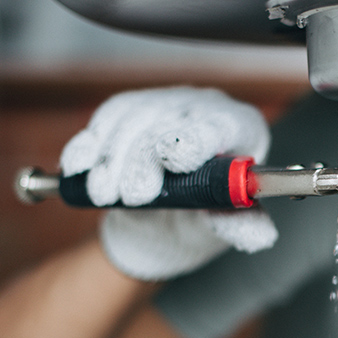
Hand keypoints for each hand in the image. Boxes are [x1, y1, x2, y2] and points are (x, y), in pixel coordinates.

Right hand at [60, 87, 277, 279]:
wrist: (161, 226)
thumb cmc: (202, 221)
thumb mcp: (221, 229)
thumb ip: (239, 227)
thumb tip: (258, 234)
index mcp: (241, 129)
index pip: (220, 125)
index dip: (196, 140)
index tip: (172, 159)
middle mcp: (205, 107)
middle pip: (170, 122)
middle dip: (144, 159)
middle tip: (132, 195)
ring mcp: (166, 104)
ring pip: (133, 119)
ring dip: (113, 158)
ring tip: (103, 193)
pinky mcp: (131, 109)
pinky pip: (108, 118)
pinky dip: (90, 144)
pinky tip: (80, 166)